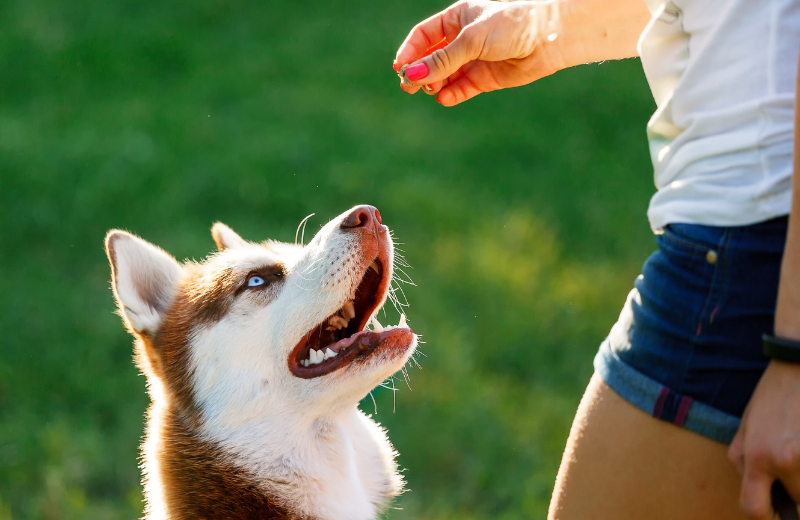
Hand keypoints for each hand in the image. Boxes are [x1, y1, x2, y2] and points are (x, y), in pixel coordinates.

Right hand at [393, 0, 563, 105]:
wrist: (549, 39)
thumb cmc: (512, 26)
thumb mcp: (472, 39)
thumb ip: (442, 59)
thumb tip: (412, 75)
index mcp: (457, 18)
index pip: (424, 35)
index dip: (410, 51)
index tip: (400, 68)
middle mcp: (463, 39)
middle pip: (431, 58)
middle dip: (420, 72)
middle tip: (408, 87)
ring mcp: (474, 60)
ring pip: (445, 75)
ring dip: (434, 83)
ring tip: (429, 90)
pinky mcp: (485, 79)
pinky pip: (461, 89)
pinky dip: (451, 94)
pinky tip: (444, 98)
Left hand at [729, 361, 799, 518]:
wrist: (798, 368)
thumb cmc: (772, 397)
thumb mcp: (745, 428)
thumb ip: (744, 461)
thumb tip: (757, 491)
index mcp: (757, 457)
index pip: (754, 508)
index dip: (762, 510)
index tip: (771, 503)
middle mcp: (785, 460)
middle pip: (796, 501)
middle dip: (793, 490)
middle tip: (790, 463)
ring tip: (796, 446)